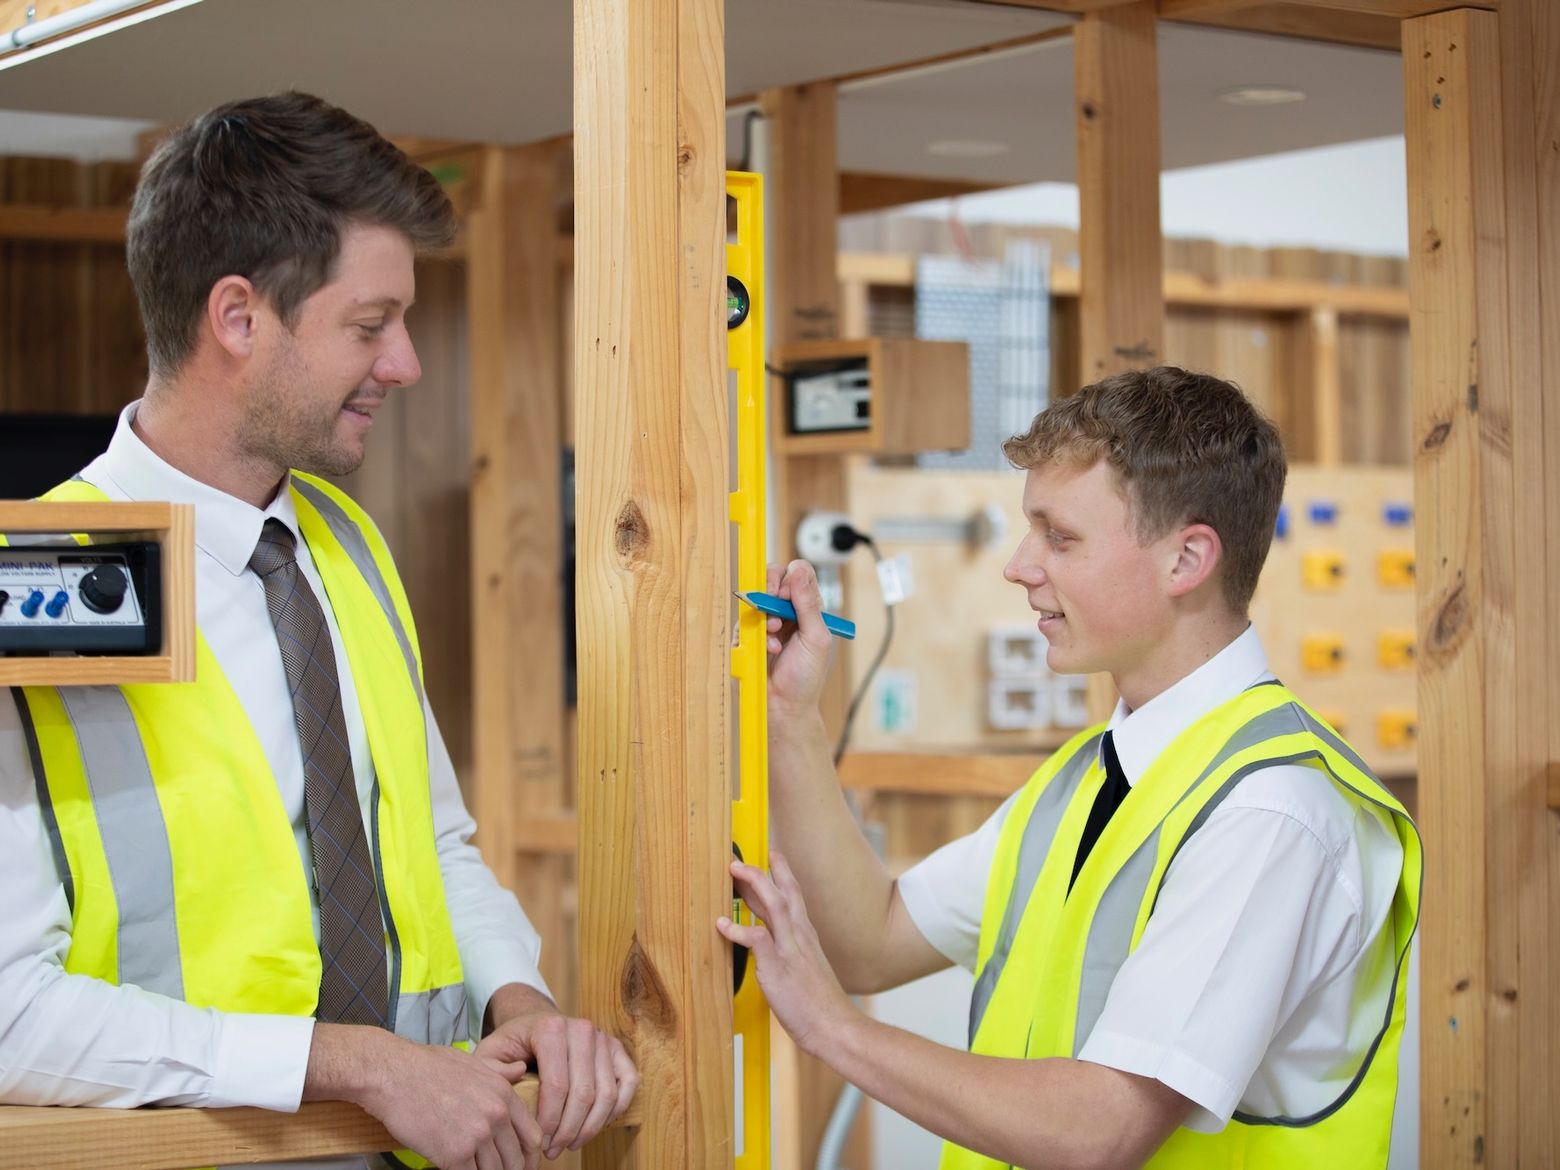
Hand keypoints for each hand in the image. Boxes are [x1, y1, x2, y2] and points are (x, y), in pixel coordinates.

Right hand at [347, 1031, 542, 1169]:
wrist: (393, 1073)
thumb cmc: (427, 1066)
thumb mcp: (472, 1062)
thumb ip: (500, 1070)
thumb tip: (520, 1069)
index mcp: (504, 1094)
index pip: (532, 1136)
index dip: (529, 1156)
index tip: (522, 1165)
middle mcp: (496, 1116)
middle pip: (516, 1160)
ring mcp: (476, 1136)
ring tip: (474, 1169)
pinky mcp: (454, 1155)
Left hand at [475, 991, 638, 1159]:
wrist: (537, 1022)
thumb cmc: (515, 1042)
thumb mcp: (491, 1051)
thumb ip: (493, 1067)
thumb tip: (516, 1075)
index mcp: (550, 1028)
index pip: (557, 1084)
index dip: (550, 1120)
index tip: (539, 1141)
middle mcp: (581, 1029)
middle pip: (584, 1093)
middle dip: (569, 1130)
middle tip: (553, 1150)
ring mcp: (603, 1038)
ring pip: (607, 1093)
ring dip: (591, 1127)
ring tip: (571, 1144)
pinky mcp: (617, 1048)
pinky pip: (628, 1083)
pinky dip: (616, 1109)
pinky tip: (596, 1125)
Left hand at [716, 850, 857, 1057]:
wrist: (834, 1027)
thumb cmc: (819, 1004)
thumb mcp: (808, 970)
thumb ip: (793, 953)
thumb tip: (773, 946)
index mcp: (807, 936)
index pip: (794, 895)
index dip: (781, 874)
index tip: (770, 858)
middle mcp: (800, 936)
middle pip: (784, 891)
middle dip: (763, 870)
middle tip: (741, 858)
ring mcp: (790, 949)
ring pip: (774, 903)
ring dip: (754, 883)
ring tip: (733, 869)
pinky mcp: (778, 966)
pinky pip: (757, 939)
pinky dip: (738, 929)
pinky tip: (722, 925)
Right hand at [763, 559, 834, 719]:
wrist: (785, 708)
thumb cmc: (806, 678)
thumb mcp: (816, 639)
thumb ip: (808, 605)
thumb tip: (799, 571)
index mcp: (809, 610)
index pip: (799, 575)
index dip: (792, 578)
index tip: (788, 594)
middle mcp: (788, 613)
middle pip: (774, 578)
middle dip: (771, 589)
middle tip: (774, 606)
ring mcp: (766, 623)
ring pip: (756, 597)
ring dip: (764, 614)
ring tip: (774, 634)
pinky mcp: (748, 636)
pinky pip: (743, 621)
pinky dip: (755, 633)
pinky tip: (768, 649)